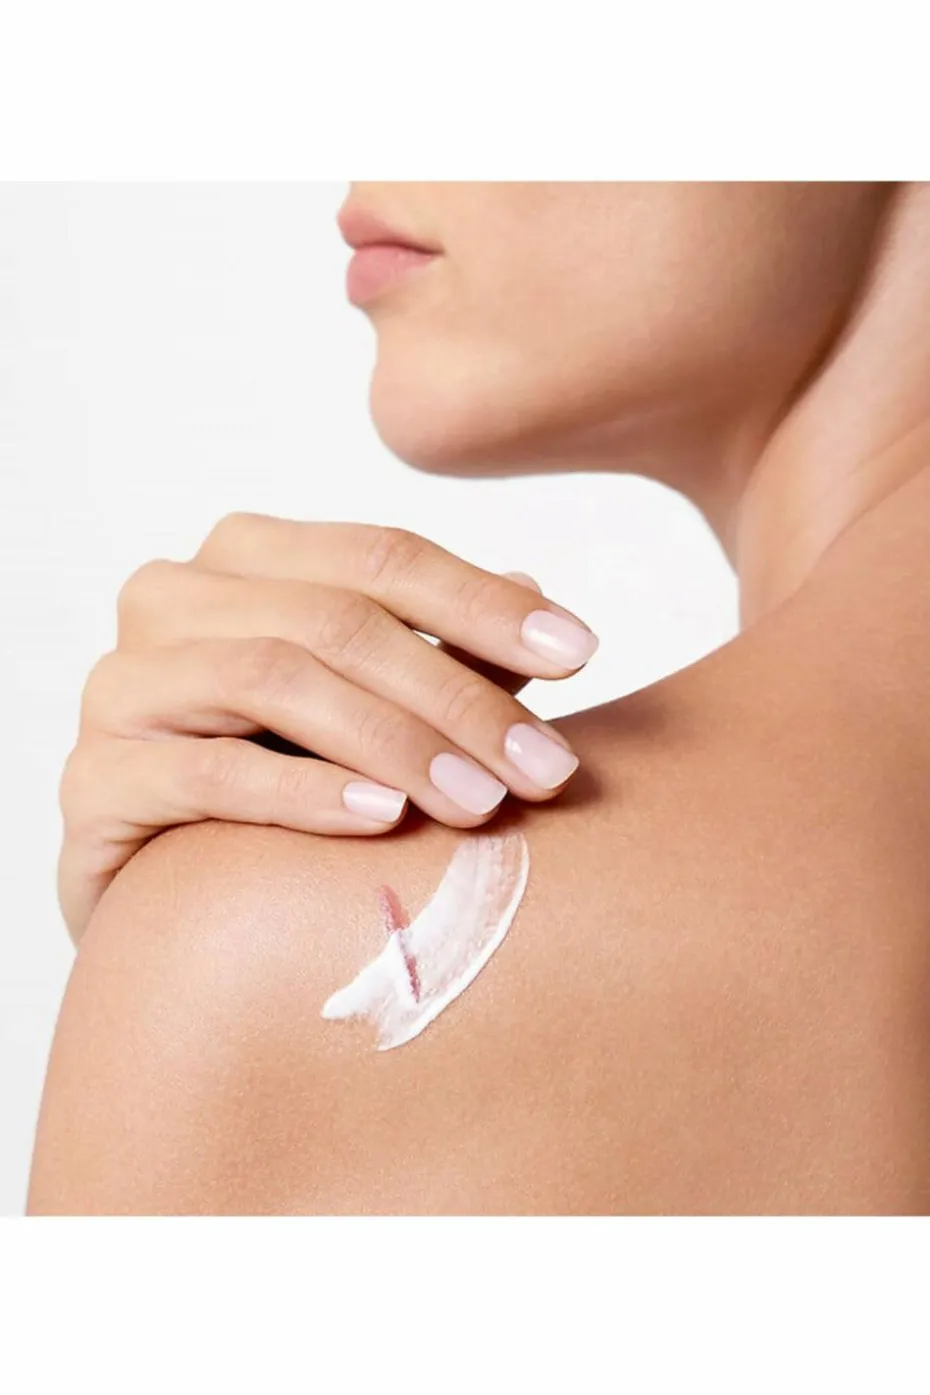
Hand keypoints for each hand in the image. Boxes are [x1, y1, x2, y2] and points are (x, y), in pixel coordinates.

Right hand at [58, 514, 598, 942]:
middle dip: (456, 691)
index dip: (485, 601)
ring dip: (395, 740)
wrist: (169, 896)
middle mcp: (172, 599)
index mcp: (244, 560)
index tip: (582, 653)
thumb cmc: (287, 783)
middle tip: (546, 767)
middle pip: (333, 618)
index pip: (378, 556)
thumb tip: (534, 587)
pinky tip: (382, 821)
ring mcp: (124, 685)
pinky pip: (205, 772)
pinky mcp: (93, 778)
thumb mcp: (375, 707)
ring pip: (271, 676)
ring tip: (480, 802)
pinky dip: (304, 792)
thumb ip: (438, 651)